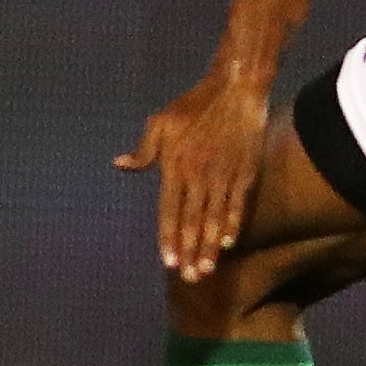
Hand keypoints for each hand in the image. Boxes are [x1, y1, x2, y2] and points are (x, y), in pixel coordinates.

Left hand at [116, 67, 270, 281]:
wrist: (236, 88)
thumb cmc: (194, 105)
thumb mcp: (161, 122)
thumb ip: (143, 149)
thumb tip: (120, 165)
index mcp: (176, 166)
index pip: (170, 211)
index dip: (169, 238)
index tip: (168, 262)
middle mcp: (199, 175)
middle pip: (193, 221)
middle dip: (191, 251)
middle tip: (190, 277)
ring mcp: (225, 174)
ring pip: (215, 217)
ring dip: (211, 245)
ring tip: (207, 268)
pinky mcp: (246, 171)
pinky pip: (238, 203)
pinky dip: (233, 223)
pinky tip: (229, 241)